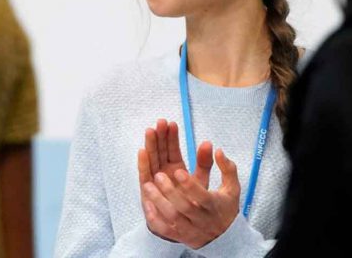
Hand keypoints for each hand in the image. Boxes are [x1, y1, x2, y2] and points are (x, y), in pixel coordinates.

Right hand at [137, 119, 213, 240]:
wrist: (187, 228)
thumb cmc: (193, 204)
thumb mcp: (202, 181)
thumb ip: (204, 163)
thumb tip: (209, 143)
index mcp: (176, 169)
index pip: (172, 149)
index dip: (171, 137)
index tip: (172, 123)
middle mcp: (164, 173)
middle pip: (160, 151)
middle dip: (160, 136)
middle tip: (161, 122)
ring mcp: (155, 181)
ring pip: (152, 160)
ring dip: (151, 145)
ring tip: (151, 130)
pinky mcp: (148, 192)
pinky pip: (146, 176)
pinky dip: (144, 164)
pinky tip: (143, 151)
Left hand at [142, 148, 240, 248]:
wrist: (224, 238)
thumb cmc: (225, 208)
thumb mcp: (232, 188)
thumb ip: (227, 168)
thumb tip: (219, 151)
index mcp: (214, 206)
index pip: (203, 197)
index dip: (190, 185)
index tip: (178, 171)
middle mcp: (201, 219)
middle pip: (185, 207)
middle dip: (170, 191)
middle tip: (159, 175)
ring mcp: (189, 229)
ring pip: (172, 219)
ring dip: (159, 202)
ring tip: (147, 186)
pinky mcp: (179, 236)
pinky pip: (165, 231)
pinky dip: (155, 219)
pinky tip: (147, 205)